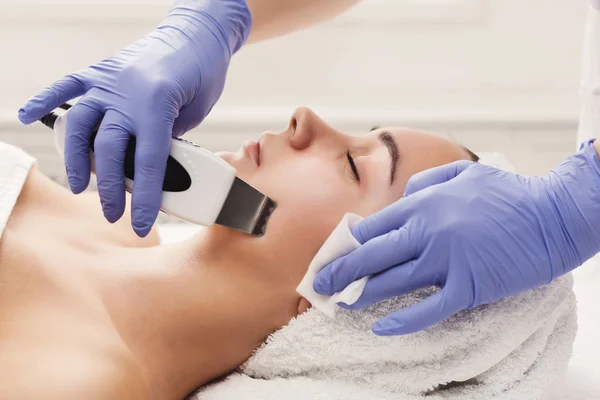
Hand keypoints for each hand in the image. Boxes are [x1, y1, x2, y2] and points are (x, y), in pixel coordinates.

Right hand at [18, 0, 250, 236]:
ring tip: (79, 185)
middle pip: (109, 151)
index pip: (148, 164)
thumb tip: (147, 169)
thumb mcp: (194, 114)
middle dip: (110, 188)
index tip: (141, 224)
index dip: (145, 199)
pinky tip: (30, 117)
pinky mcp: (100, 71)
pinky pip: (67, 85)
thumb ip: (168, 140)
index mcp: (157, 106)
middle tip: (112, 213)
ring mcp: (109, 81)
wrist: (196, 34)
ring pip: (80, 124)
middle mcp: (127, 94)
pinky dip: (46, 100)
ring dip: (75, 158)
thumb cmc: (202, 74)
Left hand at [314, 141, 599, 334]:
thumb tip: (400, 199)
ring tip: (341, 304)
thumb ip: (426, 182)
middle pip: (372, 255)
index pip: (373, 227)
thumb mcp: (463, 173)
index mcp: (424, 203)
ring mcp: (446, 260)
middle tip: (320, 285)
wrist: (554, 214)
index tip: (331, 256)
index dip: (348, 245)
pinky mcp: (468, 286)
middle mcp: (428, 231)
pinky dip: (403, 320)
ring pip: (392, 281)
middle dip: (341, 271)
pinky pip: (428, 307)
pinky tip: (382, 327)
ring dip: (362, 294)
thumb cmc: (508, 193)